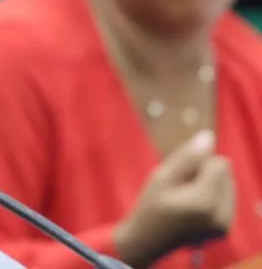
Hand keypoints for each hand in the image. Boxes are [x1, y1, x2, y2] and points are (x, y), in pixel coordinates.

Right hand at [114, 131, 234, 267]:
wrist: (147, 240)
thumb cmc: (150, 206)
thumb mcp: (162, 177)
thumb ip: (187, 157)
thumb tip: (210, 135)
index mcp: (206, 203)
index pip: (219, 163)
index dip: (197, 163)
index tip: (178, 178)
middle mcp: (222, 216)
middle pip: (226, 172)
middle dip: (205, 173)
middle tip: (180, 190)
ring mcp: (225, 225)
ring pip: (228, 183)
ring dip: (209, 184)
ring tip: (185, 199)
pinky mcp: (225, 228)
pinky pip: (227, 197)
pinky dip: (212, 196)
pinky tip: (193, 207)